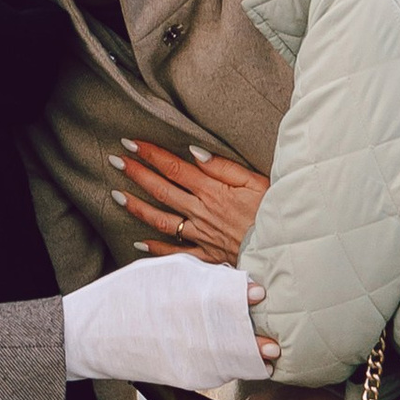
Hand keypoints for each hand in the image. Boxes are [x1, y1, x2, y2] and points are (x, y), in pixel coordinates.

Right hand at [64, 254, 279, 385]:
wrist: (95, 334)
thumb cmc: (130, 292)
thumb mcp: (168, 270)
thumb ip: (207, 274)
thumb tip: (235, 280)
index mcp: (198, 294)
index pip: (240, 296)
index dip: (253, 297)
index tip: (261, 296)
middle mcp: (202, 326)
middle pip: (248, 334)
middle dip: (264, 337)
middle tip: (276, 339)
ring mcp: (196, 355)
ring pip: (242, 361)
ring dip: (256, 358)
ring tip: (267, 354)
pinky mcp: (189, 376)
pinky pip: (222, 373)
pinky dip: (234, 367)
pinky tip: (239, 362)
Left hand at [113, 140, 268, 266]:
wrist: (283, 249)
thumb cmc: (274, 211)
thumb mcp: (255, 181)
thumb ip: (223, 167)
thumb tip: (194, 153)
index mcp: (212, 191)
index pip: (175, 168)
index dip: (151, 155)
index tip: (130, 143)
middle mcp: (201, 212)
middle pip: (162, 190)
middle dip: (137, 174)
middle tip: (116, 161)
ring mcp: (201, 236)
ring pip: (162, 220)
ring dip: (137, 207)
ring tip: (116, 196)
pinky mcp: (206, 256)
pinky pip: (176, 253)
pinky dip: (156, 249)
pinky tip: (139, 242)